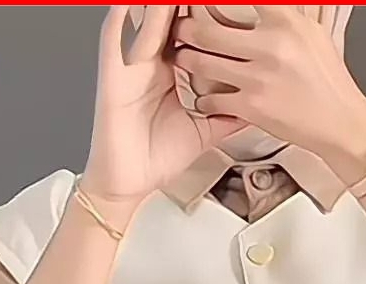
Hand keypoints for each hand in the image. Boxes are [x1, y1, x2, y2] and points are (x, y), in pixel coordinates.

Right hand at [82, 5, 245, 210]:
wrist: (127, 184)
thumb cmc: (155, 159)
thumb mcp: (202, 131)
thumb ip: (226, 114)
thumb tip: (255, 106)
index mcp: (169, 72)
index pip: (191, 32)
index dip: (207, 13)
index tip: (231, 6)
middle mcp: (149, 63)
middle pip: (169, 17)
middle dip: (186, 4)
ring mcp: (129, 66)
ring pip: (148, 19)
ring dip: (161, 3)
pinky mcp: (110, 75)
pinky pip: (114, 36)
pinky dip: (124, 13)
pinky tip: (132, 1)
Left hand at [171, 5, 365, 160]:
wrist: (339, 121)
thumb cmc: (326, 81)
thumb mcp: (310, 33)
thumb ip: (281, 16)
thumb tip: (261, 7)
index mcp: (286, 22)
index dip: (212, 0)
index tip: (195, 1)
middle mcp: (271, 46)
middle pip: (208, 30)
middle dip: (186, 29)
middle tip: (181, 29)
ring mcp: (259, 78)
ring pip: (203, 64)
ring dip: (187, 61)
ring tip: (184, 58)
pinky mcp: (252, 108)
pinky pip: (212, 100)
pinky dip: (203, 100)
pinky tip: (203, 98)